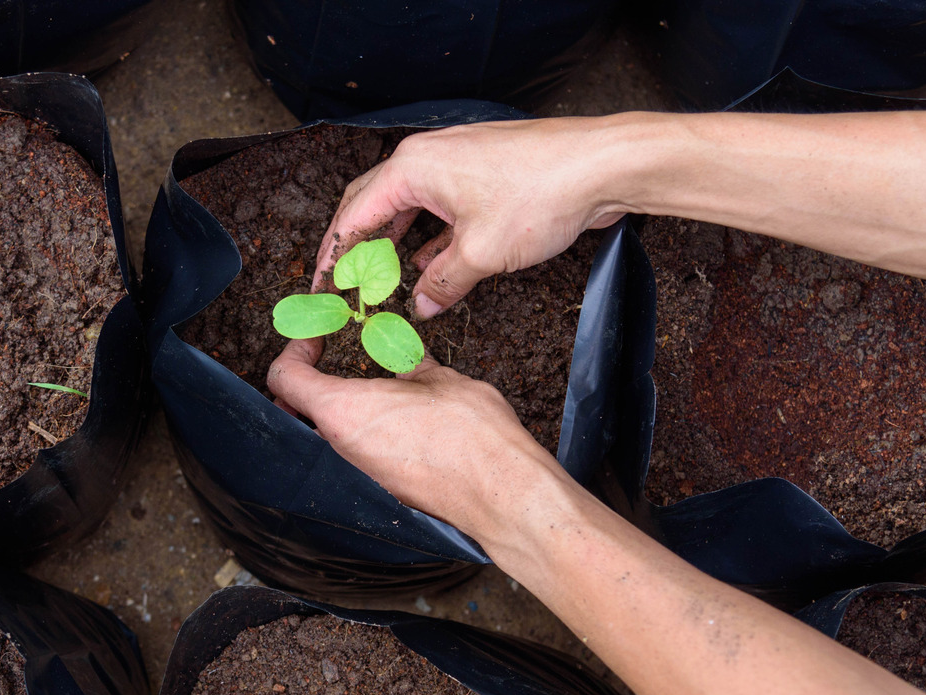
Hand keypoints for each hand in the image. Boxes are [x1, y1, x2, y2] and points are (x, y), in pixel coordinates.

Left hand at [266, 338, 560, 536]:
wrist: (500, 490)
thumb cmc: (471, 435)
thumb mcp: (438, 379)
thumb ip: (409, 363)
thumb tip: (403, 353)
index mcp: (342, 412)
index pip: (285, 378)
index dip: (294, 351)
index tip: (314, 340)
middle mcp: (338, 448)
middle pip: (297, 409)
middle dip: (308, 381)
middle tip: (330, 359)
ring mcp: (356, 473)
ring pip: (324, 435)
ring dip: (335, 408)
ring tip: (366, 384)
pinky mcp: (378, 489)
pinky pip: (353, 455)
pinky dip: (360, 432)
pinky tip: (390, 418)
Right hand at [313, 117, 628, 316]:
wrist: (603, 165)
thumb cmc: (542, 192)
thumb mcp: (482, 253)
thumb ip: (443, 284)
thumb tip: (422, 306)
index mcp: (411, 169)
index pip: (353, 216)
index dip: (334, 256)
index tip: (322, 285)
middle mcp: (426, 158)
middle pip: (373, 206)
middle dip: (358, 248)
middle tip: (344, 284)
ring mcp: (455, 163)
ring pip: (409, 207)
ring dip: (395, 245)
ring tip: (382, 282)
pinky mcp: (481, 173)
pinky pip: (439, 208)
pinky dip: (429, 237)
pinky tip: (428, 268)